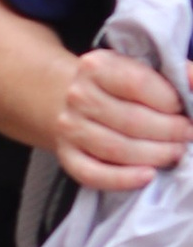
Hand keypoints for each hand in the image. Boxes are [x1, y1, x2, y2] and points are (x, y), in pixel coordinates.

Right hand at [56, 44, 192, 193]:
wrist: (66, 97)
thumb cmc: (115, 85)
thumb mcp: (140, 67)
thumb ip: (175, 74)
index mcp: (97, 66)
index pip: (138, 84)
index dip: (169, 101)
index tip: (185, 108)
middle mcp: (78, 96)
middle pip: (131, 120)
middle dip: (169, 131)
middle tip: (188, 135)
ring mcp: (70, 128)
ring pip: (117, 149)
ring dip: (155, 155)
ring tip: (176, 152)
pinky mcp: (67, 156)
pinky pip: (94, 175)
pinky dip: (123, 179)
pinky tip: (148, 176)